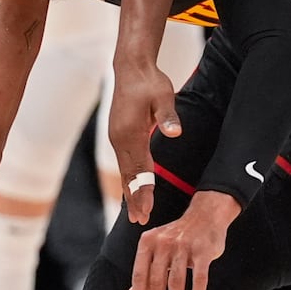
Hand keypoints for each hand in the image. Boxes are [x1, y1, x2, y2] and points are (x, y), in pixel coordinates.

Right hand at [109, 66, 180, 223]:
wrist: (131, 68)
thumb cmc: (149, 82)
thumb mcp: (163, 95)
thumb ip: (168, 116)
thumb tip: (174, 133)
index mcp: (130, 132)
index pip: (139, 168)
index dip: (144, 190)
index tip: (147, 209)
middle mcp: (119, 139)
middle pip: (129, 175)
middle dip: (134, 199)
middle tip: (140, 221)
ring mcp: (117, 138)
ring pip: (125, 171)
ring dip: (130, 192)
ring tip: (135, 212)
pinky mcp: (119, 135)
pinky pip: (124, 163)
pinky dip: (129, 179)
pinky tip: (132, 189)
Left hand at [126, 192, 238, 289]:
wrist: (205, 215)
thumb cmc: (178, 237)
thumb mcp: (156, 250)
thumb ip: (144, 272)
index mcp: (148, 242)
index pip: (140, 274)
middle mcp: (164, 243)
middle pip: (157, 281)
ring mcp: (184, 246)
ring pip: (177, 281)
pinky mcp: (204, 250)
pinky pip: (200, 278)